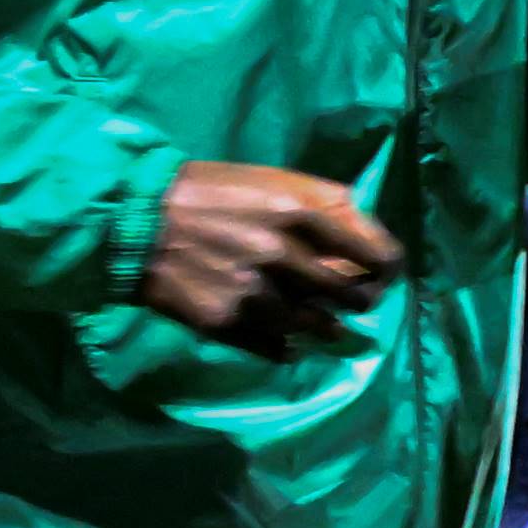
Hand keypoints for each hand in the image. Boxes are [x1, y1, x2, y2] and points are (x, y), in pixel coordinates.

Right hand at [135, 160, 402, 344]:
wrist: (138, 222)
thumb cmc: (211, 192)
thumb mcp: (273, 178)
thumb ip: (324, 200)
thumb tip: (366, 226)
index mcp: (300, 212)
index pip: (376, 255)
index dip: (390, 267)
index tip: (386, 272)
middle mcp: (284, 256)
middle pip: (354, 297)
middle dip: (361, 298)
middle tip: (355, 298)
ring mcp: (256, 295)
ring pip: (319, 328)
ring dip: (326, 325)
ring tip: (322, 319)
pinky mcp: (229, 324)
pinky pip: (279, 349)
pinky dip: (288, 346)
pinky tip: (285, 338)